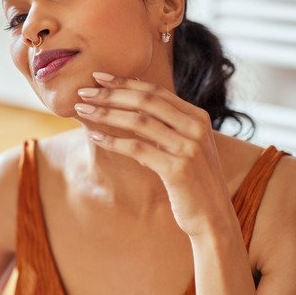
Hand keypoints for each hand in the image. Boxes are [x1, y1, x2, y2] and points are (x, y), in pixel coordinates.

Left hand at [74, 72, 234, 237]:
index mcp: (198, 117)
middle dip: (110, 93)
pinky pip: (138, 148)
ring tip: (82, 110)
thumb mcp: (184, 147)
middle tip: (83, 91)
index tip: (98, 76)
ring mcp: (188, 147)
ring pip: (139, 121)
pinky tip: (95, 136)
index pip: (156, 91)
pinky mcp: (177, 169)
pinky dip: (113, 141)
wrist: (213, 218)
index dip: (125, 82)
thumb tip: (130, 106)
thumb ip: (165, 126)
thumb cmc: (192, 182)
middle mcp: (196, 128)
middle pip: (146, 101)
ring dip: (106, 113)